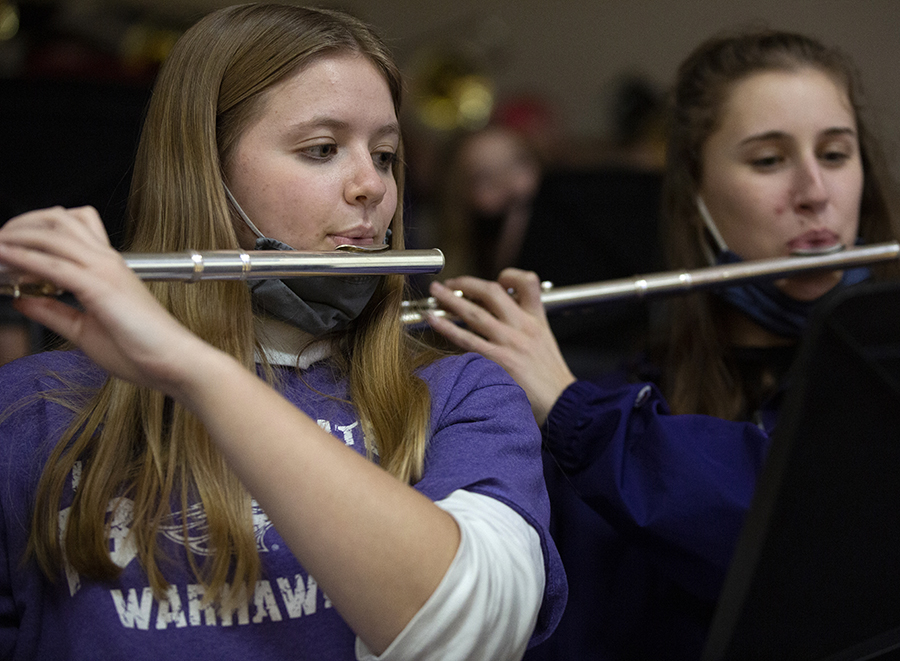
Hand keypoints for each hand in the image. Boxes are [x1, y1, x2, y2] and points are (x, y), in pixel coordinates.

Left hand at [0, 206, 212, 393]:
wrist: (174, 362)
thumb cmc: (141, 349)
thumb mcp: (83, 330)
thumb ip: (52, 311)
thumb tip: (21, 299)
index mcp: (107, 268)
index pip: (69, 227)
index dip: (34, 230)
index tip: (8, 250)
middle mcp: (106, 261)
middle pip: (57, 219)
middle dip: (20, 225)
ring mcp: (105, 271)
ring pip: (53, 233)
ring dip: (17, 237)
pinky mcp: (100, 288)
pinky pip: (54, 265)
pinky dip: (24, 259)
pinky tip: (5, 261)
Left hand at [426, 268, 575, 424]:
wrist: (563, 405)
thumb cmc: (551, 380)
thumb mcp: (545, 343)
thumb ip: (527, 327)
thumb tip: (502, 317)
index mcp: (537, 320)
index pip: (528, 282)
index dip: (509, 276)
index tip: (496, 280)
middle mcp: (523, 326)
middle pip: (492, 292)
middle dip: (467, 283)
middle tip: (451, 283)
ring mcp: (509, 342)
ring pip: (474, 312)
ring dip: (450, 299)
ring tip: (435, 292)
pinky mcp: (498, 361)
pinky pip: (466, 339)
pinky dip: (446, 327)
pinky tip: (433, 321)